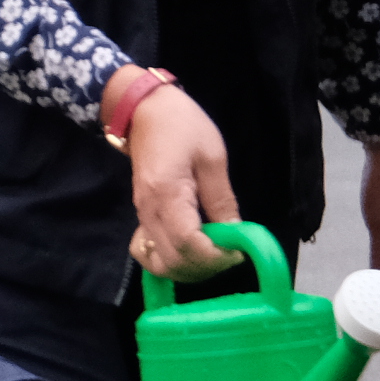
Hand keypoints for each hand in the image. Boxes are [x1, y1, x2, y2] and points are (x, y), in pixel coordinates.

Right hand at [121, 83, 241, 279]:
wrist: (145, 111)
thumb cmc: (183, 126)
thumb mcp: (213, 157)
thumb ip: (222, 198)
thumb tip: (235, 233)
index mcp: (167, 194)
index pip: (188, 242)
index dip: (215, 255)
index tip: (238, 250)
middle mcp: (148, 211)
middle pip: (172, 260)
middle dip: (206, 266)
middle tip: (231, 253)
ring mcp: (141, 215)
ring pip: (158, 262)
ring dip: (189, 269)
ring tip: (214, 255)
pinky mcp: (141, 216)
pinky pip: (147, 252)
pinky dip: (169, 262)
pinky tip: (191, 253)